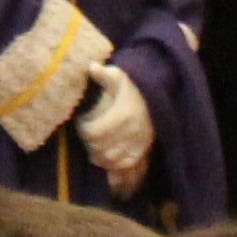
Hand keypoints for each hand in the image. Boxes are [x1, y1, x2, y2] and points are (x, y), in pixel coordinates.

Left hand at [77, 67, 157, 193]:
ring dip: (99, 158)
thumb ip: (104, 74)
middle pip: (102, 149)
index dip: (84, 130)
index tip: (81, 123)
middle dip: (90, 145)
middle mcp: (132, 132)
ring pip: (113, 161)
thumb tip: (92, 67)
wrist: (155, 98)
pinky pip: (127, 167)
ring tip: (93, 148)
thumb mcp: (118, 76)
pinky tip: (107, 163)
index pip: (95, 132)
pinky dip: (115, 169)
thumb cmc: (132, 87)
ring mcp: (139, 144)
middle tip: (86, 137)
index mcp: (124, 114)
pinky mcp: (143, 152)